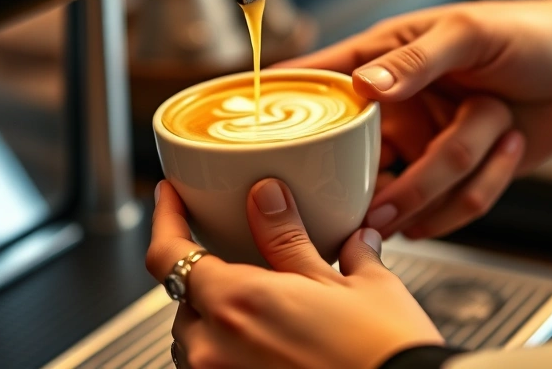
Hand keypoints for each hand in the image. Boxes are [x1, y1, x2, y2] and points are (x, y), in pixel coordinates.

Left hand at [146, 179, 442, 368]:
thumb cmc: (387, 353)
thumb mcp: (345, 281)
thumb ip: (292, 238)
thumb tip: (269, 197)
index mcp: (236, 304)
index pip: (167, 253)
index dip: (164, 218)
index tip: (171, 197)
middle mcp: (214, 350)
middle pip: (184, 300)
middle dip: (210, 279)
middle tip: (246, 264)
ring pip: (196, 342)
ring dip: (220, 321)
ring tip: (269, 314)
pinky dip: (234, 353)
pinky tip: (276, 346)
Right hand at [278, 0, 551, 238]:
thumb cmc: (528, 33)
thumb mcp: (469, 33)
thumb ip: (416, 60)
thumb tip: (365, 85)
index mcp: (383, 61)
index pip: (316, 83)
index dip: (281, 107)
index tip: (248, 130)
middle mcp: (396, 109)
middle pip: (352, 160)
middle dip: (371, 186)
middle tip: (370, 208)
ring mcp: (423, 147)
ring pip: (407, 191)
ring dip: (447, 181)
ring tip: (483, 144)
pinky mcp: (455, 178)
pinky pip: (451, 208)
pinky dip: (481, 190)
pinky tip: (506, 149)